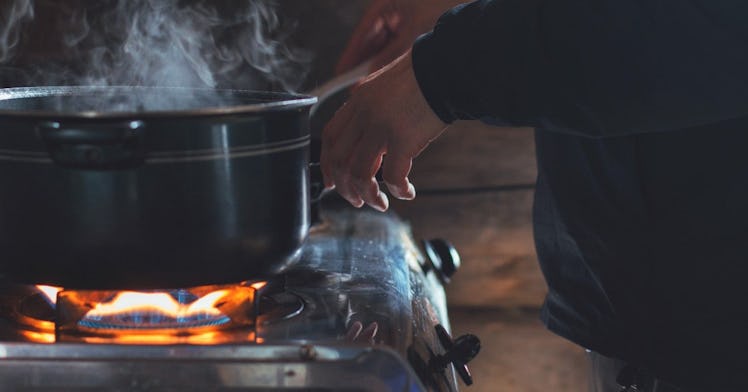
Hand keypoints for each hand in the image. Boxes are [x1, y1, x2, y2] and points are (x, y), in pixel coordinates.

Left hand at [321, 50, 447, 210]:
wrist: (446, 70)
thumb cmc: (423, 78)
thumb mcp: (385, 87)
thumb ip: (370, 109)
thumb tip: (368, 138)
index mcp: (358, 101)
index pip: (330, 137)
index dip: (328, 164)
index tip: (333, 181)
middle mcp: (364, 115)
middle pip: (340, 160)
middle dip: (346, 188)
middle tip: (357, 200)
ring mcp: (381, 127)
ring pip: (360, 173)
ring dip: (368, 195)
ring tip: (380, 203)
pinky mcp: (403, 139)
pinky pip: (393, 176)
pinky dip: (398, 190)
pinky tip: (407, 192)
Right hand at [337, 0, 465, 73]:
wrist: (473, 7)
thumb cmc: (445, 8)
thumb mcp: (413, 36)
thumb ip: (390, 56)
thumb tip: (370, 77)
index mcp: (391, 1)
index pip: (365, 28)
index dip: (352, 52)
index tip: (341, 72)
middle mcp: (399, 9)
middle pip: (375, 40)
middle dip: (366, 63)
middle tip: (353, 85)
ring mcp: (410, 20)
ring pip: (388, 47)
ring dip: (380, 65)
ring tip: (370, 87)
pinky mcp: (421, 32)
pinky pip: (402, 50)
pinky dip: (395, 64)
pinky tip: (389, 81)